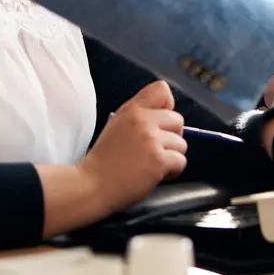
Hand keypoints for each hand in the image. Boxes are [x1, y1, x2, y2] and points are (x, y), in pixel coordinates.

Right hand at [78, 80, 186, 213]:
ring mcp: (151, 140)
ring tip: (152, 164)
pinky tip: (155, 175)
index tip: (159, 123)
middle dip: (172, 137)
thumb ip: (139, 116)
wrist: (92, 184)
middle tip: (156, 150)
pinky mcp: (158, 160)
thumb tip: (165, 117)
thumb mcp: (116, 125)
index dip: (167, 107)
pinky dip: (172, 171)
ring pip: (181, 144)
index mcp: (132, 110)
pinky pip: (181, 161)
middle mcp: (143, 120)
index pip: (162, 90)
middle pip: (178, 120)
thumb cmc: (104, 160)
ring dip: (171, 156)